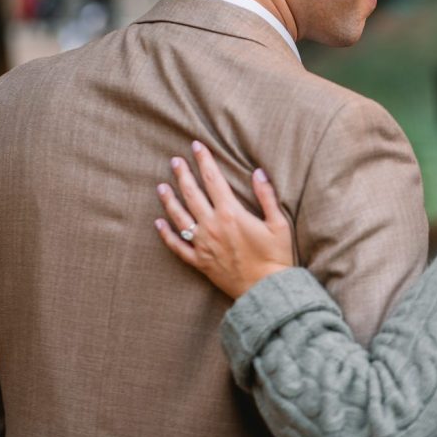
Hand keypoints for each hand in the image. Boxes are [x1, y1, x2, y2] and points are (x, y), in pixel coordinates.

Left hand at [154, 141, 294, 298]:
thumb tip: (258, 172)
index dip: (204, 160)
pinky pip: (177, 246)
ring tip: (161, 186)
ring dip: (169, 200)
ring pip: (179, 217)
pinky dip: (166, 234)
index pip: (213, 179)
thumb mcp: (279, 223)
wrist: (267, 291)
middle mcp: (212, 226)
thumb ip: (267, 196)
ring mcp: (203, 244)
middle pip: (192, 194)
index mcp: (231, 213)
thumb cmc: (277, 257)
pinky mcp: (200, 262)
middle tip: (175, 161)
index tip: (196, 146)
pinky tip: (158, 223)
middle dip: (183, 174)